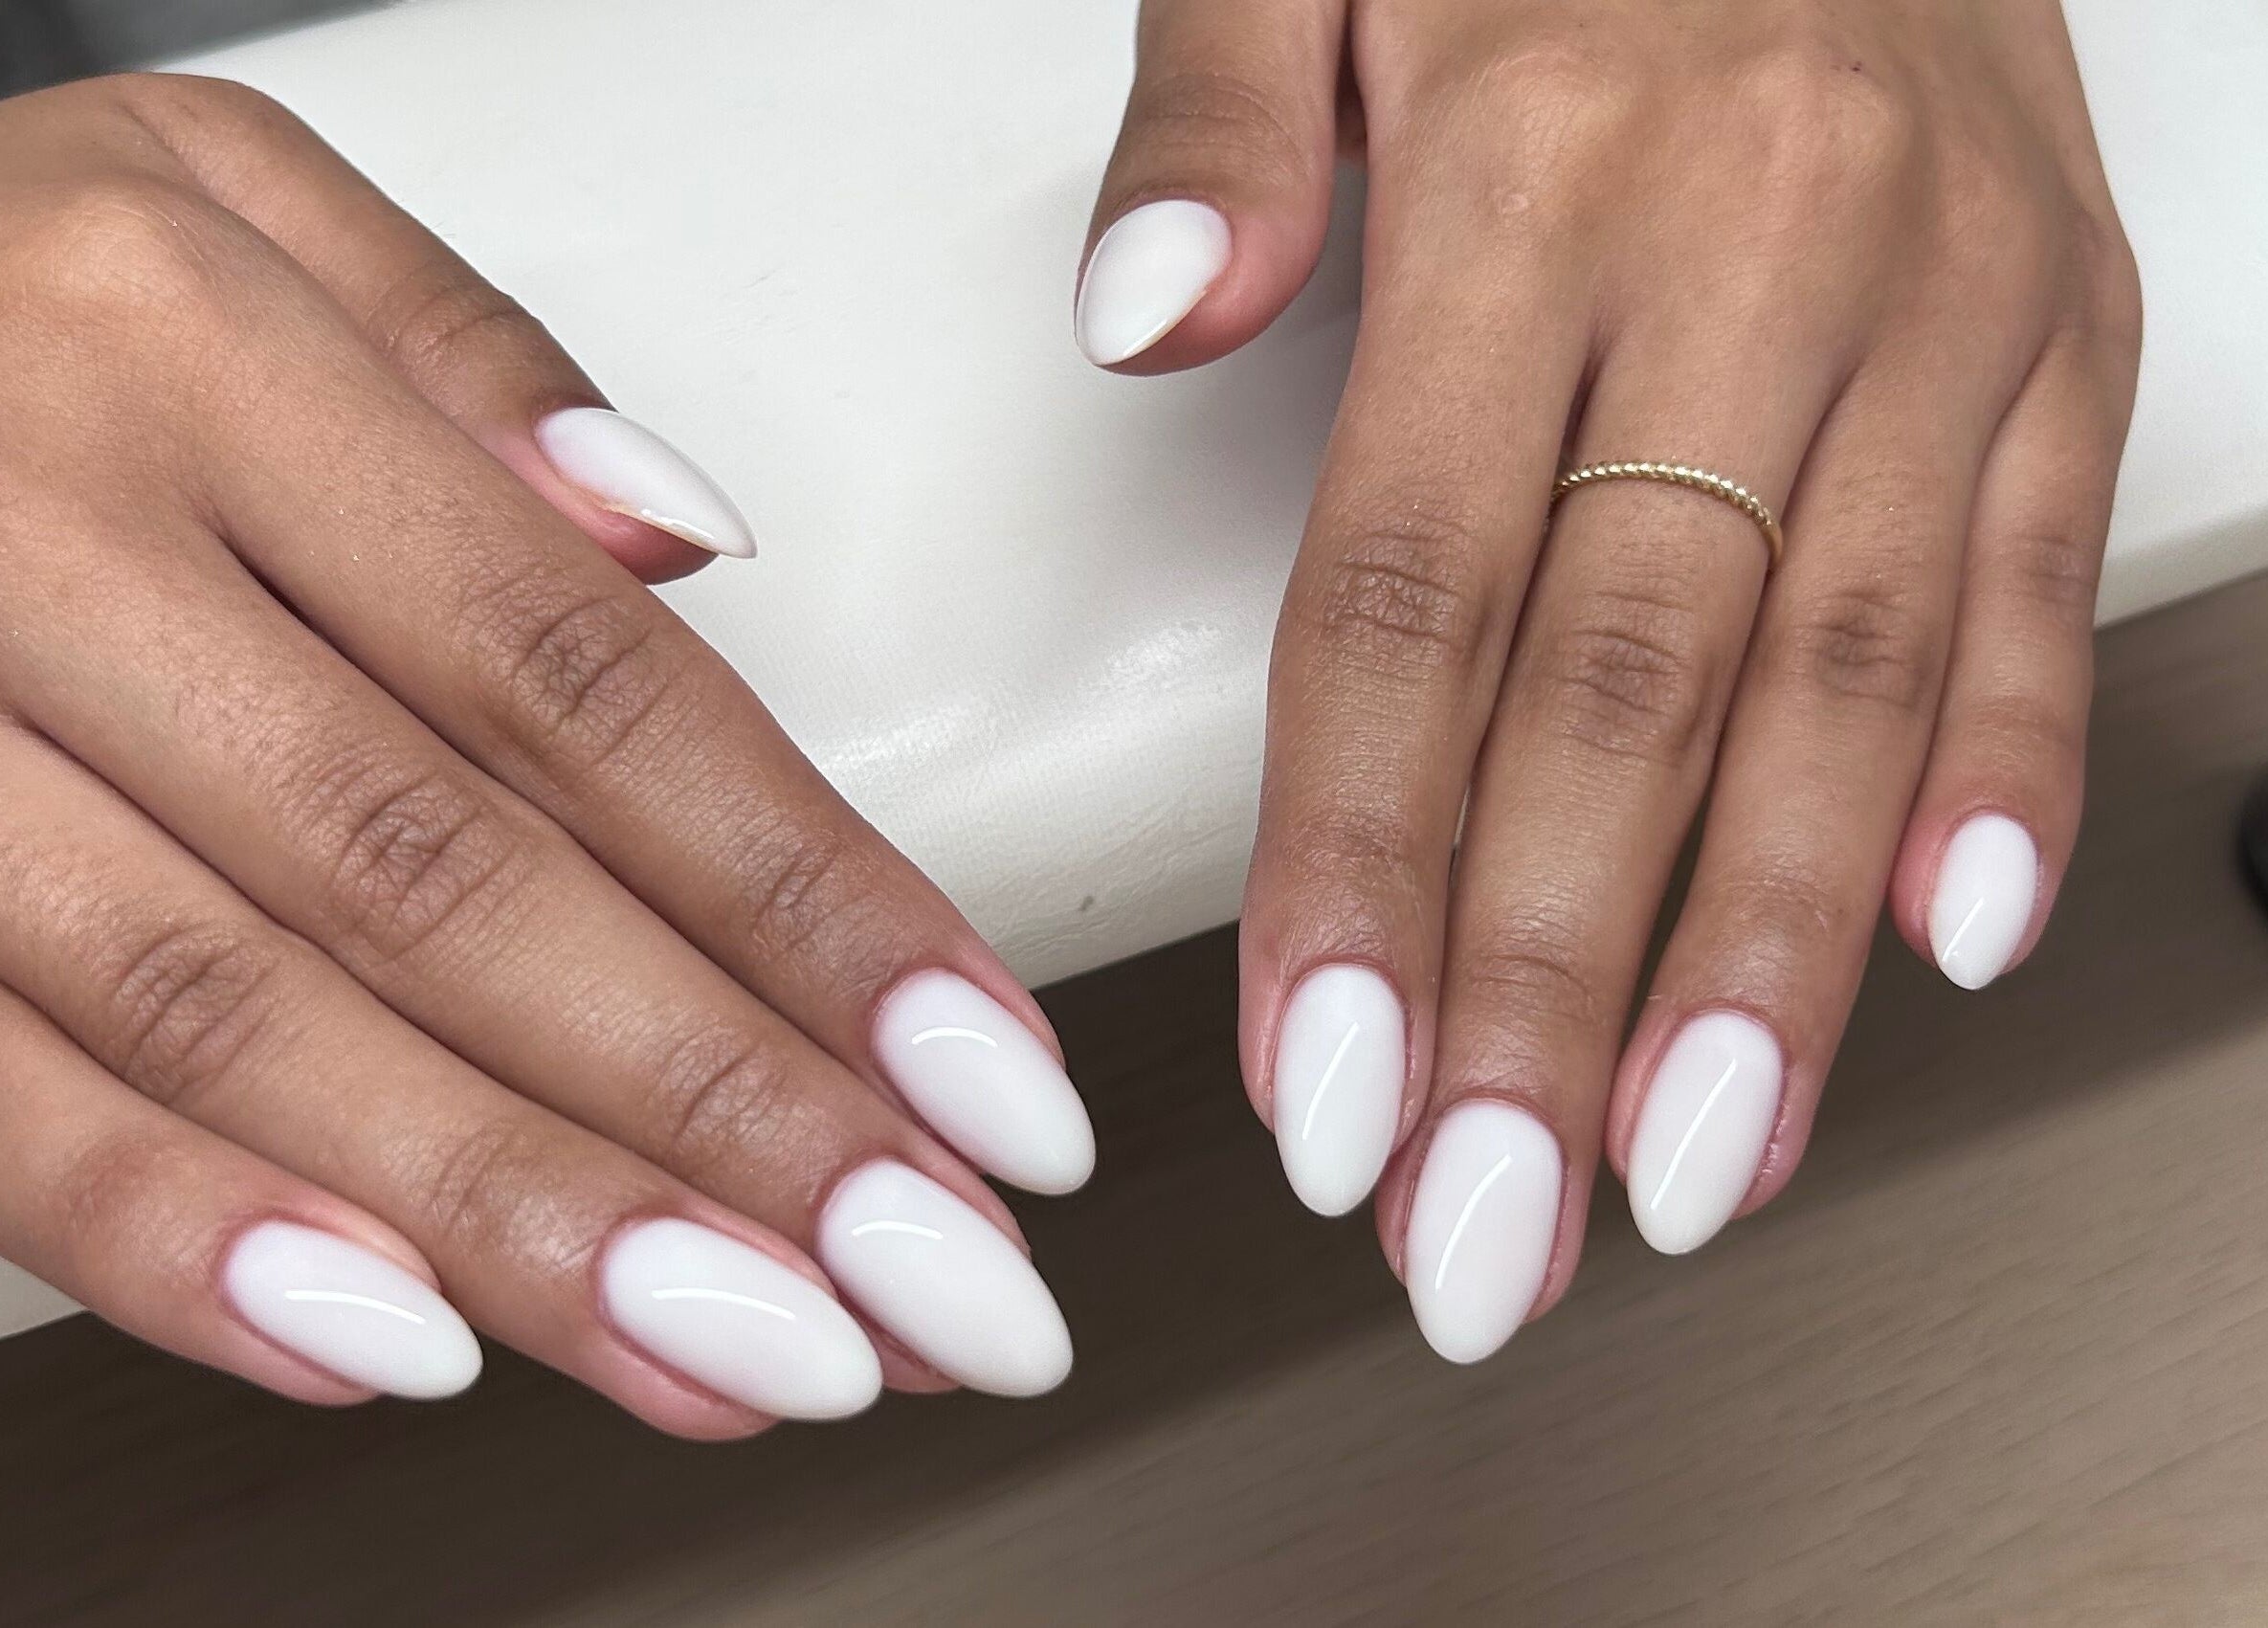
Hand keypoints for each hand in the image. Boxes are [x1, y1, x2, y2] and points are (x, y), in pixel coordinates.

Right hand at [0, 73, 1092, 1429]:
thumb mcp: (216, 200)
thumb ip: (466, 360)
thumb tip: (686, 543)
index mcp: (200, 358)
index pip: (585, 683)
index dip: (810, 899)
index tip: (984, 1071)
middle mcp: (42, 540)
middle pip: (451, 880)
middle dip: (721, 1112)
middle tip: (928, 1275)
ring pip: (242, 1019)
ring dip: (521, 1222)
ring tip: (751, 1353)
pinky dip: (186, 1240)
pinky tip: (407, 1345)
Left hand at [1080, 0, 2139, 1357]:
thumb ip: (1217, 121)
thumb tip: (1147, 314)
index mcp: (1539, 171)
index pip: (1413, 594)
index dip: (1360, 863)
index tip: (1319, 1076)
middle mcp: (1761, 247)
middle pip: (1624, 693)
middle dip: (1541, 993)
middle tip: (1476, 1224)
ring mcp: (1942, 300)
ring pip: (1845, 685)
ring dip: (1757, 962)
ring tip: (1678, 1171)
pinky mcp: (2068, 324)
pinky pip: (2037, 578)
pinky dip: (1999, 776)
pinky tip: (1932, 949)